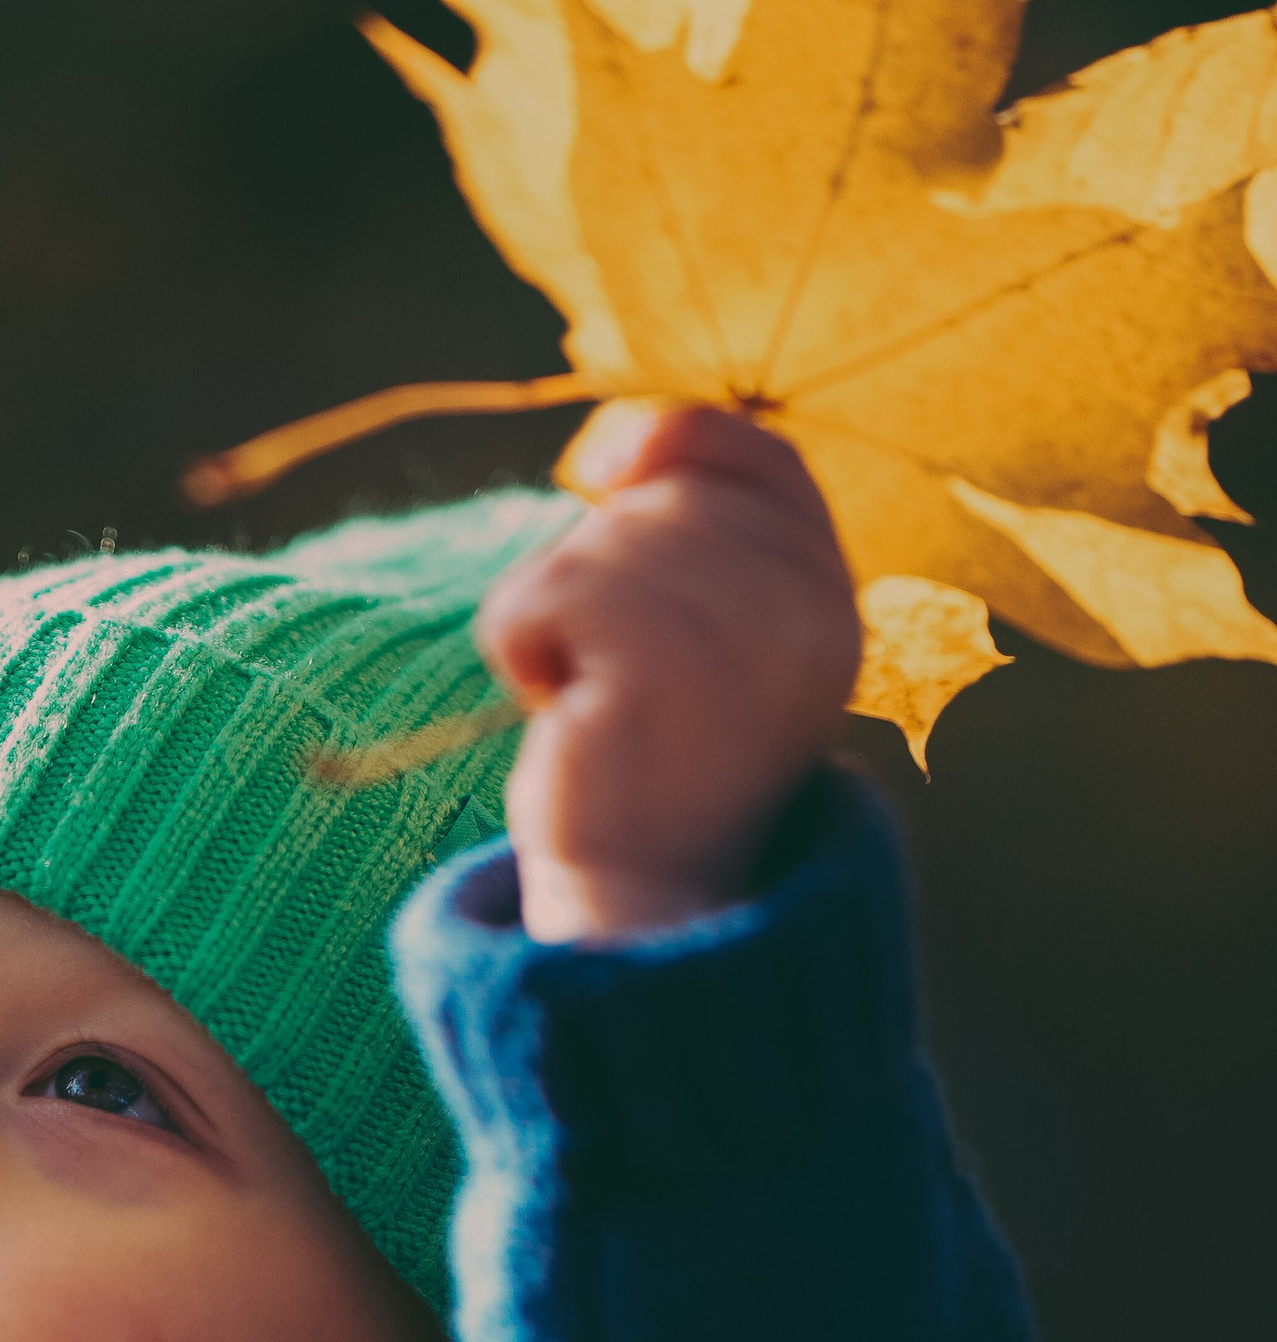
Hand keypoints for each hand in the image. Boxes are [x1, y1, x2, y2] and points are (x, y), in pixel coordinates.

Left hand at [477, 401, 863, 943]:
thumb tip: (619, 434)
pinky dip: (518, 646)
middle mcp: (802, 616)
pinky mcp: (653, 674)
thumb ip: (687, 532)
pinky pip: (544, 595)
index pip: (765, 459)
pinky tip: (555, 711)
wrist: (638, 901)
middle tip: (609, 676)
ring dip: (553, 617)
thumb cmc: (653, 762)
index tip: (607, 467)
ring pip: (595, 545)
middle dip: (601, 570)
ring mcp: (735, 644)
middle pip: (664, 504)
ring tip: (586, 702)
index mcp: (829, 604)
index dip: (680, 439)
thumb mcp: (697, 635)